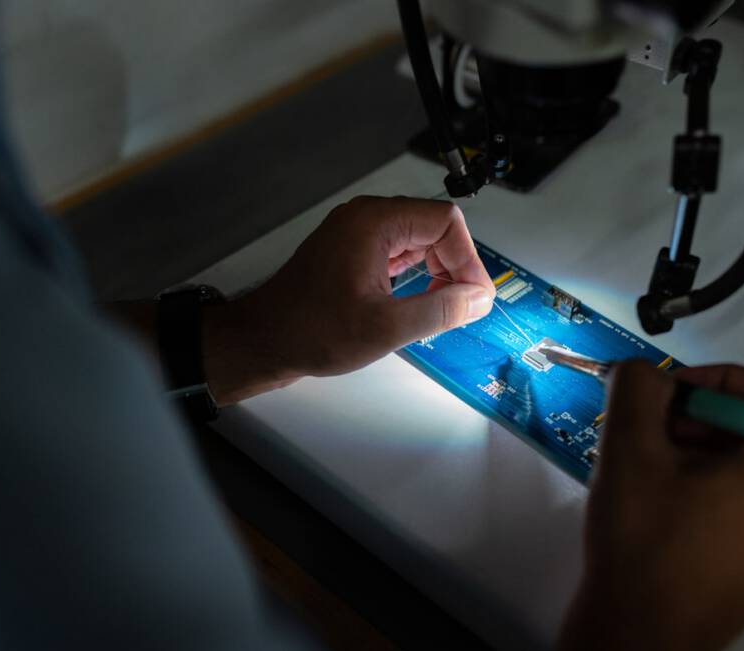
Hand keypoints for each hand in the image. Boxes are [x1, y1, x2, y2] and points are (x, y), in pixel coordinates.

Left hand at [202, 196, 494, 403]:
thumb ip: (441, 309)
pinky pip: (398, 252)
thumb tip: (479, 299)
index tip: (473, 297)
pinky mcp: (351, 251)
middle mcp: (365, 218)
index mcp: (374, 222)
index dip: (468, 260)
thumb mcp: (387, 326)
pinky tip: (418, 303)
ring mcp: (356, 233)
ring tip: (441, 308)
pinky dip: (416, 275)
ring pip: (418, 240)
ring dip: (437, 272)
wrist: (264, 340)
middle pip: (434, 227)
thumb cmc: (312, 330)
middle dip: (455, 266)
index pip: (445, 222)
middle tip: (461, 306)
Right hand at [556, 362, 743, 650]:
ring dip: (699, 449)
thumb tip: (642, 371)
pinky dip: (711, 482)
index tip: (663, 394)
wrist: (642, 631)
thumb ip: (637, 388)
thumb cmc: (646, 538)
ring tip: (648, 464)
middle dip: (699, 418)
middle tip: (648, 430)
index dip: (710, 380)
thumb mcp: (631, 450)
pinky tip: (664, 495)